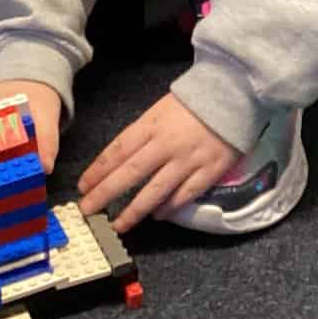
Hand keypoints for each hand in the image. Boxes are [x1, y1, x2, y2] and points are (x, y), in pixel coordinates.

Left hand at [77, 93, 240, 233]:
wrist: (234, 94)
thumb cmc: (194, 102)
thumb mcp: (160, 109)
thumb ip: (142, 134)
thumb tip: (120, 160)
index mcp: (151, 125)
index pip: (117, 151)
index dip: (97, 171)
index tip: (83, 186)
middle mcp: (166, 144)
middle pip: (130, 173)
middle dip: (105, 194)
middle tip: (88, 210)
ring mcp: (188, 160)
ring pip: (155, 191)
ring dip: (134, 211)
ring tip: (119, 224)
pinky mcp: (208, 171)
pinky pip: (184, 195)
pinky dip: (169, 208)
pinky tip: (157, 216)